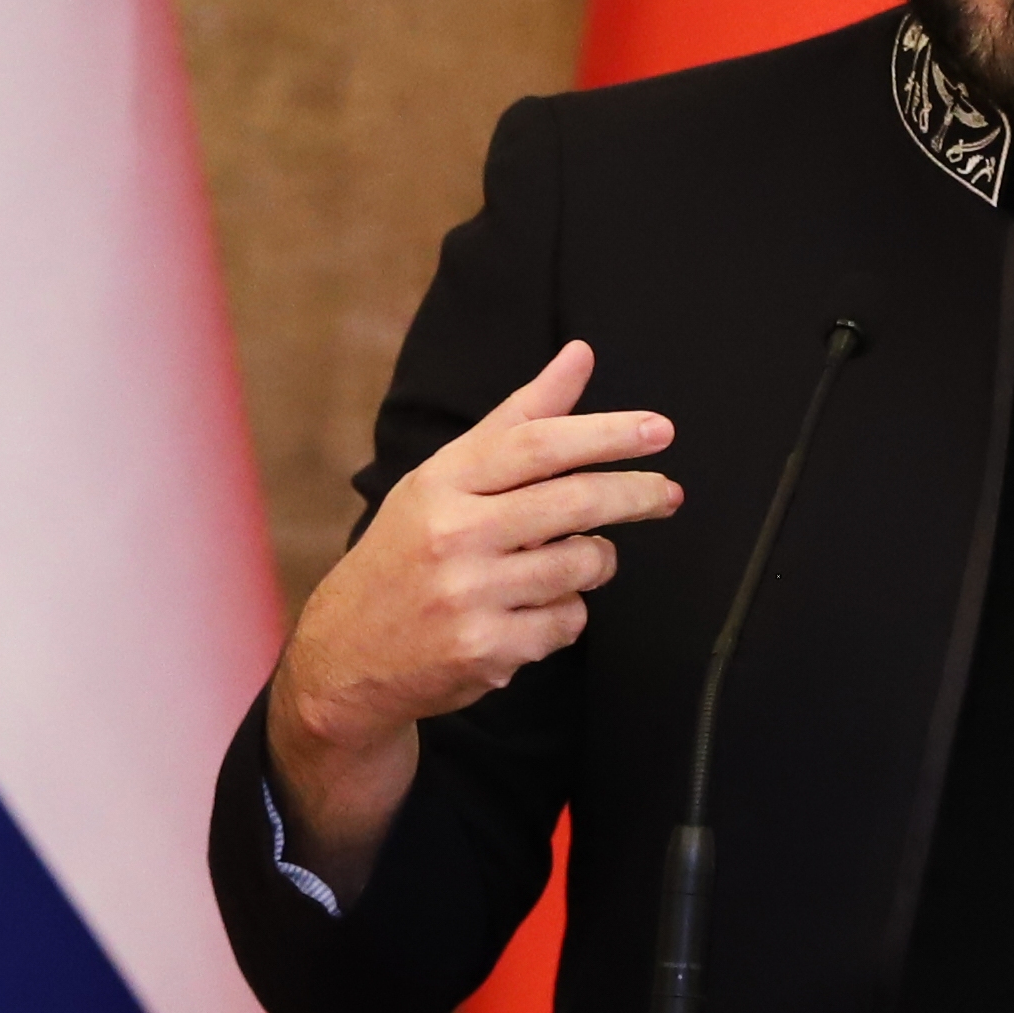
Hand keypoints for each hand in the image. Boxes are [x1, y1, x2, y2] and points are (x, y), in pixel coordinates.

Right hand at [265, 340, 677, 894]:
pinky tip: (524, 615)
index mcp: (441, 483)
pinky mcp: (486, 651)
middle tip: (669, 494)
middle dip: (636, 494)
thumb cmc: (407, 554)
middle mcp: (452, 534)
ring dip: (591, 564)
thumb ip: (516, 419)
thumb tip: (579, 354)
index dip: (605, 433)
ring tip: (560, 565)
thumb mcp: (444, 479)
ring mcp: (469, 595)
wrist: (345, 658)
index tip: (658, 428)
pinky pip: (568, 622)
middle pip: (574, 502)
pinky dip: (563, 617)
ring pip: (582, 567)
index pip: (536, 444)